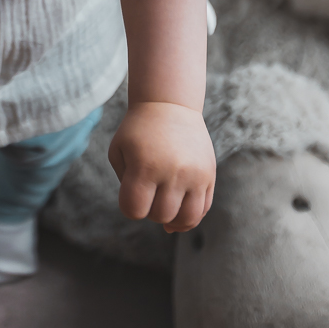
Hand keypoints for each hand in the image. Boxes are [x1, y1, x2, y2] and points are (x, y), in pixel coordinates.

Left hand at [108, 101, 215, 232]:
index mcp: (145, 165)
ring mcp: (194, 174)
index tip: (131, 188)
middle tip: (149, 189)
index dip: (129, 205)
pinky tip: (179, 208)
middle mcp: (173, 171)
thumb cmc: (138, 130)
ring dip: (172, 218)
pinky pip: (203, 209)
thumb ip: (126, 186)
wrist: (169, 103)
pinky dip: (190, 216)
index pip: (134, 209)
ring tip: (165, 202)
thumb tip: (161, 224)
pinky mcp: (209, 175)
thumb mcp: (119, 151)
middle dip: (150, 209)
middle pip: (160, 215)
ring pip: (186, 219)